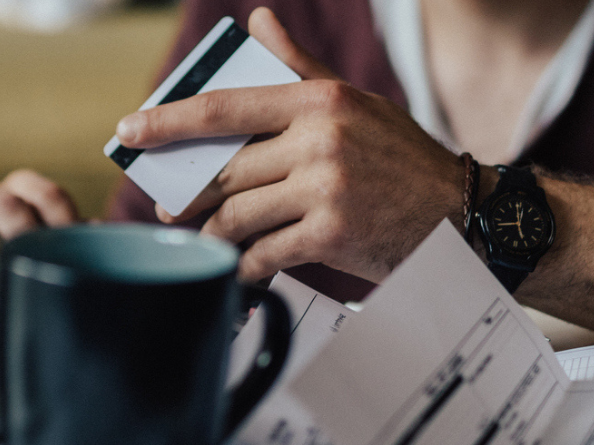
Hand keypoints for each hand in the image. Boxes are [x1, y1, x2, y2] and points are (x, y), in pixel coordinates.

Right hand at [0, 169, 80, 292]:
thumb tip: (100, 244)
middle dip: (17, 234)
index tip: (66, 246)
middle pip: (2, 200)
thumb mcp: (61, 271)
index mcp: (31, 200)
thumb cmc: (33, 290)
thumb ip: (79, 254)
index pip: (45, 194)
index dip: (58, 218)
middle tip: (29, 267)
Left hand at [113, 7, 463, 281]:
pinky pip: (264, 253)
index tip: (131, 132)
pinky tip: (242, 270)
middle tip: (172, 207)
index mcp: (319, 100)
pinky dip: (246, 266)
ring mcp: (325, 188)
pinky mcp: (332, 235)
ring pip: (239, 214)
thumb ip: (300, 66)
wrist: (462, 215)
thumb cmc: (403, 160)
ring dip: (216, 234)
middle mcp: (320, 139)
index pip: (226, 105)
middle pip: (227, 170)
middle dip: (193, 194)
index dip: (170, 120)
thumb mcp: (355, 102)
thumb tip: (257, 22)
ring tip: (208, 241)